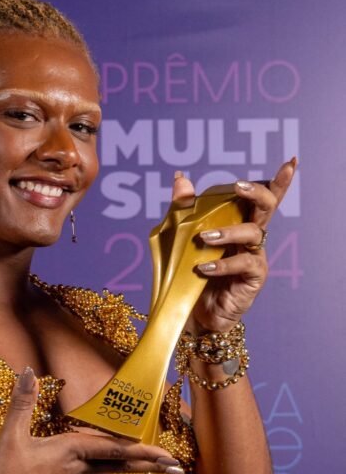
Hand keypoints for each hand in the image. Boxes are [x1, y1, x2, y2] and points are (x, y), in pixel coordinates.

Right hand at [0, 367, 184, 473]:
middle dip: (150, 464)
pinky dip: (109, 473)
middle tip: (177, 468)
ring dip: (135, 469)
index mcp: (69, 452)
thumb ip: (21, 403)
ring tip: (157, 468)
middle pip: (121, 464)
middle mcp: (78, 470)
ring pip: (111, 473)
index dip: (141, 450)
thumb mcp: (10, 438)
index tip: (166, 454)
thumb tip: (27, 371)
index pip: (113, 449)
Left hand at [173, 159, 295, 332]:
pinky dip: (224, 264)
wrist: (192, 312)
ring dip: (228, 231)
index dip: (278, 182)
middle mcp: (250, 237)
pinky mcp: (253, 278)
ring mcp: (254, 256)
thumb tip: (180, 178)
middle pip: (265, 208)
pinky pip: (244, 264)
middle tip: (238, 186)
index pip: (259, 199)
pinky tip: (204, 268)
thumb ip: (183, 209)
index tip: (291, 161)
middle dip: (257, 192)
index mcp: (237, 223)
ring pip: (253, 232)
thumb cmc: (190, 273)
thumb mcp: (181, 238)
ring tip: (204, 237)